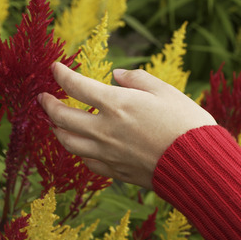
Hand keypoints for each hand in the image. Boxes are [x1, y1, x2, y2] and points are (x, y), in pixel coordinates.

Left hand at [38, 62, 216, 188]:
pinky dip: (78, 152)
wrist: (198, 165)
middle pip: (62, 117)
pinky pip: (87, 162)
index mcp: (116, 104)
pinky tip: (80, 147)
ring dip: (57, 130)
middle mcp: (105, 129)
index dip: (61, 74)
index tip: (54, 68)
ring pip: (68, 143)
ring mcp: (107, 153)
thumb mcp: (165, 90)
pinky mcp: (115, 171)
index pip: (76, 86)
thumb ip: (136, 79)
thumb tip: (117, 75)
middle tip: (42, 98)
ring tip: (53, 123)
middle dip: (48, 105)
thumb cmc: (187, 124)